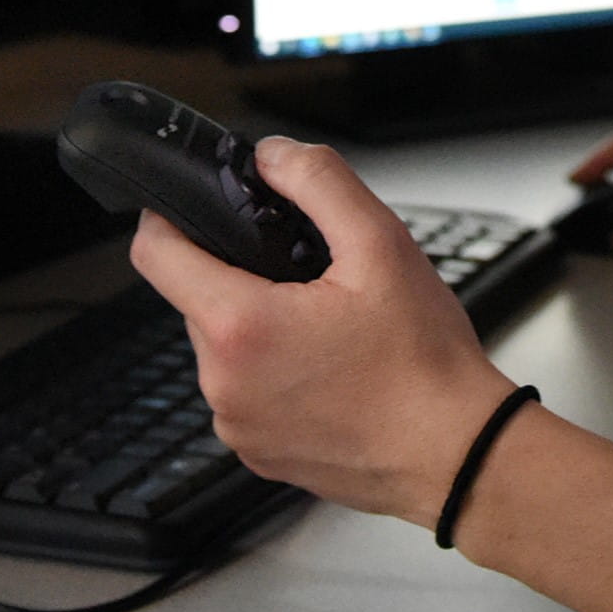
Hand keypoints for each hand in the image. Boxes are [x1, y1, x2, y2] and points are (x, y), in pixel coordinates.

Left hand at [130, 137, 513, 530]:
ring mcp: (239, 427)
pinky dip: (275, 372)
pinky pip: (246, 393)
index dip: (167, 216)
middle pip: (196, 299)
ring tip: (329, 323)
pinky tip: (331, 367)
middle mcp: (224, 384)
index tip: (189, 204)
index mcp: (241, 327)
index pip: (155, 254)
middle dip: (240, 274)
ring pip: (224, 348)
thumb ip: (319, 182)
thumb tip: (274, 156)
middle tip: (309, 271)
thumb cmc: (423, 362)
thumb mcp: (381, 243)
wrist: (457, 454)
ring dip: (259, 325)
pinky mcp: (259, 455)